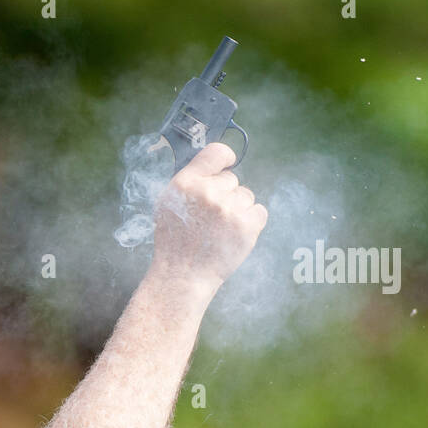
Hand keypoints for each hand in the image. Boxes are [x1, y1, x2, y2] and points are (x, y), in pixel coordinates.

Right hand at [147, 143, 267, 304]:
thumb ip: (189, 182)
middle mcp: (208, 191)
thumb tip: (215, 166)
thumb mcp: (167, 203)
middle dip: (225, 194)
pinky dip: (250, 222)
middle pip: (232, 179)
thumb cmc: (174, 241)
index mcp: (186, 182)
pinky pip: (259, 211)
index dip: (226, 157)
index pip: (216, 152)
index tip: (228, 163)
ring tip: (219, 230)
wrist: (183, 275)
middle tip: (210, 218)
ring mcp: (228, 208)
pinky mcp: (246, 225)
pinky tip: (233, 235)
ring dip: (237, 210)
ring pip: (246, 196)